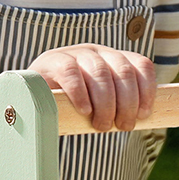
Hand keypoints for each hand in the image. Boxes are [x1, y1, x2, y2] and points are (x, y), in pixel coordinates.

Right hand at [31, 43, 157, 130]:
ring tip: (100, 125)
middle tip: (122, 126)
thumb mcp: (102, 104)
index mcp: (115, 60)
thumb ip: (121, 106)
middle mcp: (98, 52)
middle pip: (124, 72)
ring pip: (100, 74)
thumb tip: (145, 119)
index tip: (143, 115)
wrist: (32, 98)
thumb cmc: (74, 106)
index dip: (147, 90)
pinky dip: (81, 94)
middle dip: (127, 104)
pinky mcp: (53, 61)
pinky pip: (71, 73)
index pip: (141, 66)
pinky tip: (83, 111)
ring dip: (106, 104)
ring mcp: (76, 54)